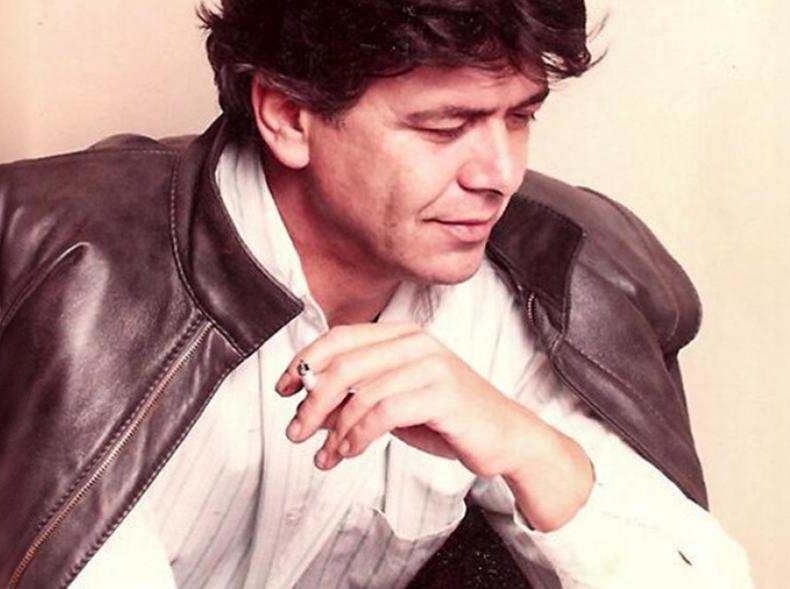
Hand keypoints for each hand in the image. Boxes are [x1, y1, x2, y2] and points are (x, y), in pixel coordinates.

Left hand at [276, 321, 538, 476]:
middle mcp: (416, 342)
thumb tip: (308, 410)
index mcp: (402, 335)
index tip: (283, 390)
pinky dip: (358, 435)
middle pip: (344, 364)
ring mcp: (431, 365)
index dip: (305, 362)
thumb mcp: (393, 406)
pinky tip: (350, 452)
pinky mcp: (443, 393)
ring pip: (361, 392)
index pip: (340, 338)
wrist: (506, 438)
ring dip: (334, 429)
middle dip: (312, 400)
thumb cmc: (449, 420)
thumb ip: (355, 401)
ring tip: (326, 455)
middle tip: (295, 430)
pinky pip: (384, 412)